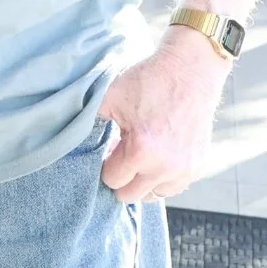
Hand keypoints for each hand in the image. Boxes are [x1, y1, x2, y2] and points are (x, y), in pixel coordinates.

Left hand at [98, 30, 231, 202]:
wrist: (188, 72)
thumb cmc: (147, 82)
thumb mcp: (108, 96)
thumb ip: (86, 120)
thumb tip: (68, 140)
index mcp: (142, 151)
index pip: (112, 180)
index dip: (105, 165)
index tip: (107, 148)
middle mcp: (167, 167)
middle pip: (131, 195)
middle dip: (120, 178)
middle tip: (118, 154)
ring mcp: (185, 169)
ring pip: (153, 195)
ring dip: (141, 181)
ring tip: (137, 155)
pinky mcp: (198, 166)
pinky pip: (173, 188)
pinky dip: (161, 179)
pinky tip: (154, 158)